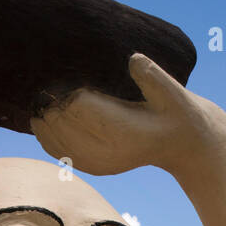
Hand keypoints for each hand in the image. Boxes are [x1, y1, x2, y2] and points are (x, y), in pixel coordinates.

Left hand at [30, 53, 216, 175]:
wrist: (182, 143)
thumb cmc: (176, 111)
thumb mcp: (173, 92)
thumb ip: (154, 77)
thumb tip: (134, 60)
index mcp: (121, 131)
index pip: (76, 105)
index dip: (69, 87)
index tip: (71, 75)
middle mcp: (106, 152)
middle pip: (59, 122)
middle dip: (52, 102)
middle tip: (53, 84)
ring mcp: (97, 163)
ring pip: (53, 139)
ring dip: (45, 117)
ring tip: (46, 98)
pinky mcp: (92, 166)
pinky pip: (57, 151)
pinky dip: (46, 134)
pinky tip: (44, 118)